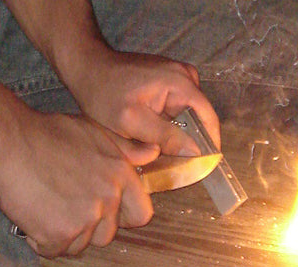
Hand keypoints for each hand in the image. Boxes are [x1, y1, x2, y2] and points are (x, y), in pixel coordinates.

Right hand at [0, 109, 158, 257]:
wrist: (10, 142)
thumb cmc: (49, 135)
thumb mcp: (97, 133)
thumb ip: (128, 149)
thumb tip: (154, 152)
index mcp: (121, 176)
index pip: (141, 215)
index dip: (124, 218)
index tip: (108, 214)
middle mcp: (109, 198)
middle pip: (108, 235)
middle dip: (90, 229)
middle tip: (68, 209)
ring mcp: (86, 217)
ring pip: (82, 245)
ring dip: (66, 235)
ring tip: (50, 210)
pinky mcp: (60, 233)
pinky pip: (56, 251)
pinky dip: (44, 242)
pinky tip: (35, 219)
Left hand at [70, 50, 219, 155]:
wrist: (88, 68)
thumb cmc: (104, 92)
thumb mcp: (132, 121)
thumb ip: (165, 136)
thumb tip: (195, 152)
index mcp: (181, 82)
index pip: (209, 119)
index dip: (208, 145)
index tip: (202, 167)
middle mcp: (186, 77)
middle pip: (199, 119)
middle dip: (187, 141)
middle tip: (169, 161)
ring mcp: (179, 78)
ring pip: (188, 117)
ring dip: (177, 134)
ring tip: (156, 146)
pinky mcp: (171, 83)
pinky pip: (178, 110)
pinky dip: (169, 124)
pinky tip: (152, 133)